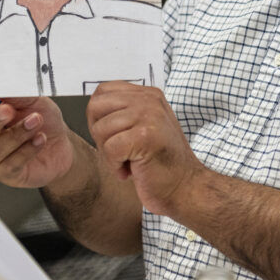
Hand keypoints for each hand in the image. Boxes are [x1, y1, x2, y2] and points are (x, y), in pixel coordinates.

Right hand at [0, 97, 73, 188]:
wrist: (61, 142)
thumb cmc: (41, 118)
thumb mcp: (31, 99)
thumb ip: (14, 92)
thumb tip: (1, 82)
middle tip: (9, 111)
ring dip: (17, 134)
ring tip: (36, 121)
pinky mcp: (7, 174)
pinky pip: (11, 164)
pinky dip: (27, 150)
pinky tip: (40, 138)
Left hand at [87, 81, 204, 216]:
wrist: (186, 187)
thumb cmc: (162, 163)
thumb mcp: (145, 126)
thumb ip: (125, 112)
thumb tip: (93, 109)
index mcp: (148, 95)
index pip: (103, 91)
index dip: (98, 117)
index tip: (114, 136)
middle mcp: (149, 100)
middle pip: (96, 106)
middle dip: (99, 134)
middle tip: (118, 151)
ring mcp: (149, 116)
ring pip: (100, 129)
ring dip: (109, 154)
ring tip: (129, 162)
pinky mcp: (145, 136)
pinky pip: (110, 149)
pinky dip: (115, 166)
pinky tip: (132, 171)